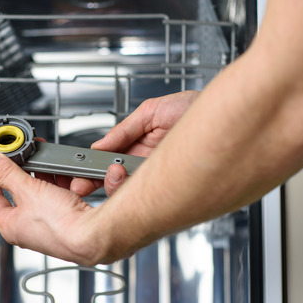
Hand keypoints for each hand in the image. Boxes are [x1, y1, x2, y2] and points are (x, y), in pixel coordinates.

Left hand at [0, 150, 107, 264]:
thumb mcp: (28, 190)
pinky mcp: (65, 220)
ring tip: (45, 163)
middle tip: (18, 156)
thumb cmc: (62, 226)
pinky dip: (59, 184)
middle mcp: (27, 229)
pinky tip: (65, 176)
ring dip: (43, 177)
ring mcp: (46, 225)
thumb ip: (7, 172)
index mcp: (10, 226)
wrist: (95, 237)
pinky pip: (57, 197)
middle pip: (16, 193)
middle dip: (20, 172)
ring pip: (39, 193)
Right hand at [70, 90, 200, 196]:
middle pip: (114, 180)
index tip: (77, 173)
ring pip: (129, 191)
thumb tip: (99, 145)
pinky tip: (127, 180)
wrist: (226, 114)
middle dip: (95, 184)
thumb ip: (123, 130)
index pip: (109, 162)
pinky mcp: (171, 184)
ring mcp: (158, 176)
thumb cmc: (195, 108)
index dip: (91, 168)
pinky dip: (134, 190)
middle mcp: (146, 164)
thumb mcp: (152, 112)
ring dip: (114, 186)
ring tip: (112, 173)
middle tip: (81, 185)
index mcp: (138, 146)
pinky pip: (149, 194)